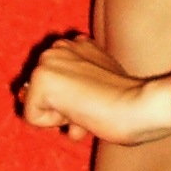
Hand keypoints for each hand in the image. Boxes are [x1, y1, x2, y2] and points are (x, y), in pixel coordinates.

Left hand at [18, 36, 170, 144]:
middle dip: (63, 110)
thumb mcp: (104, 88)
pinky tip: (79, 112)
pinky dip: (55, 124)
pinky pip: (32, 117)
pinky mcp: (40, 79)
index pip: (57, 84)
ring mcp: (48, 60)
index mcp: (77, 45)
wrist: (138, 106)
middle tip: (92, 108)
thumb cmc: (129, 104)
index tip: (97, 100)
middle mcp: (60, 47)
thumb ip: (82, 90)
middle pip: (42, 95)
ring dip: (61, 117)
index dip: (74, 102)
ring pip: (36, 105)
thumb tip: (64, 113)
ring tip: (87, 110)